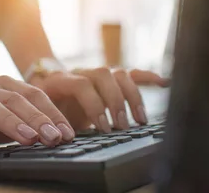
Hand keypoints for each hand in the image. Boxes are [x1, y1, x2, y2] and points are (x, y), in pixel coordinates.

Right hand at [0, 76, 75, 154]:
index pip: (34, 95)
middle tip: (54, 137)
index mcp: (4, 84)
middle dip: (37, 119)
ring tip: (30, 140)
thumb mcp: (6, 119)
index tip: (67, 133)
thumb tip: (59, 137)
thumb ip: (27, 123)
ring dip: (12, 123)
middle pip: (15, 100)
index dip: (52, 113)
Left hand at [30, 68, 168, 132]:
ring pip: (119, 73)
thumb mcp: (45, 114)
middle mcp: (82, 71)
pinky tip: (164, 83)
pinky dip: (148, 78)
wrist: (44, 86)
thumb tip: (66, 136)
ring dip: (132, 96)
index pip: (82, 84)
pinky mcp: (110, 78)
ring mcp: (98, 73)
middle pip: (104, 75)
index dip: (94, 105)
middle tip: (121, 127)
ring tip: (139, 120)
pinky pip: (131, 73)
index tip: (103, 128)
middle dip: (116, 102)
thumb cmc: (45, 105)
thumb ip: (55, 121)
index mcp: (62, 80)